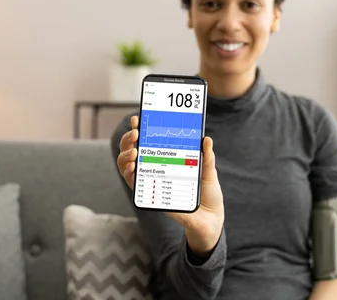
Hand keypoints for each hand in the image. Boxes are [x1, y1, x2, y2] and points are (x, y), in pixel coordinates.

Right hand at [117, 115, 224, 256]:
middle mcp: (155, 169)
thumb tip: (206, 139)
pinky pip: (134, 184)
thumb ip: (207, 157)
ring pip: (127, 166)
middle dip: (128, 139)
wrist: (210, 218)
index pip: (148, 141)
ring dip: (125, 155)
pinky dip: (129, 174)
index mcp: (167, 159)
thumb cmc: (207, 193)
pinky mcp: (151, 197)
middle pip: (132, 150)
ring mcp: (152, 182)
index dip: (139, 129)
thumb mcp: (208, 171)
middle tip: (135, 132)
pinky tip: (132, 166)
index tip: (137, 118)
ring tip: (134, 150)